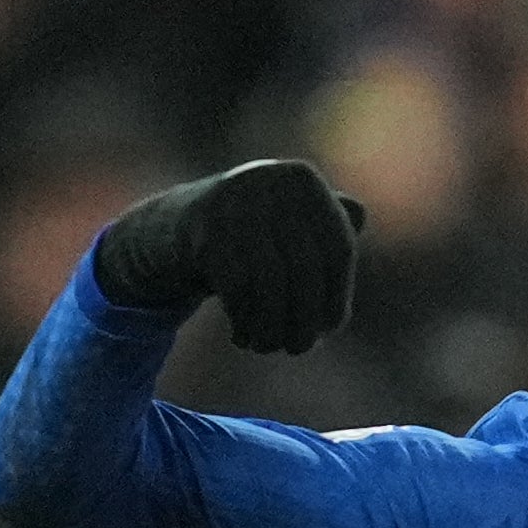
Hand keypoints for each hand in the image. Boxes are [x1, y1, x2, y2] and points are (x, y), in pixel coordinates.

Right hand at [90, 159, 364, 354]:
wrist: (170, 235)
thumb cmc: (247, 240)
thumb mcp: (290, 227)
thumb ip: (328, 224)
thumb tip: (357, 217)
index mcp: (302, 180)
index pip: (338, 247)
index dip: (338, 296)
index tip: (328, 329)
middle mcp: (271, 179)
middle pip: (305, 267)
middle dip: (305, 319)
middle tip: (298, 348)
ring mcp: (235, 199)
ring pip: (270, 281)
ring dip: (273, 327)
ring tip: (268, 346)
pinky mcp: (202, 224)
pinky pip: (236, 286)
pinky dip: (245, 322)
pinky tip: (243, 337)